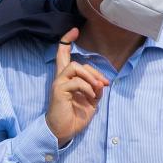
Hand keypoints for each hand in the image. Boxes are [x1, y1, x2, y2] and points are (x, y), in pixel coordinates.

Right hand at [45, 28, 109, 146]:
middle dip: (93, 71)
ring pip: (74, 67)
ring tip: (97, 89)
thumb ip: (95, 88)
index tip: (75, 30)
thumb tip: (101, 83)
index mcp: (67, 79)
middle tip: (104, 84)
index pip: (63, 54)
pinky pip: (75, 82)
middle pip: (74, 61)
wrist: (64, 131)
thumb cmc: (75, 116)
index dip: (67, 41)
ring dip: (90, 77)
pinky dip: (87, 88)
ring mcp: (58, 84)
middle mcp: (60, 78)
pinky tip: (91, 97)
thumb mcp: (91, 100)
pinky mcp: (58, 91)